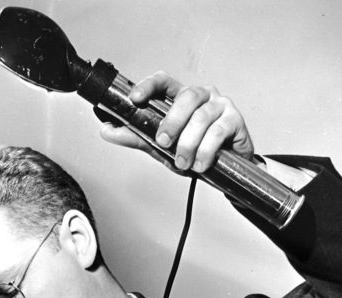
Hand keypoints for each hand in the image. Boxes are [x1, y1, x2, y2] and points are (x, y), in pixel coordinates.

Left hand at [99, 71, 254, 172]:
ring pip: (201, 117)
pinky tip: (200, 164)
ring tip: (182, 162)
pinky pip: (218, 131)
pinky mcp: (235, 120)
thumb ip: (137, 137)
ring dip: (188, 142)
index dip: (149, 86)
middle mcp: (202, 96)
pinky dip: (206, 150)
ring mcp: (220, 105)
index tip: (134, 98)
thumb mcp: (162, 147)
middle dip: (172, 121)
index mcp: (181, 98)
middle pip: (185, 98)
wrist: (226, 171)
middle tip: (163, 142)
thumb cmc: (196, 152)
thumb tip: (106, 131)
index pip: (164, 82)